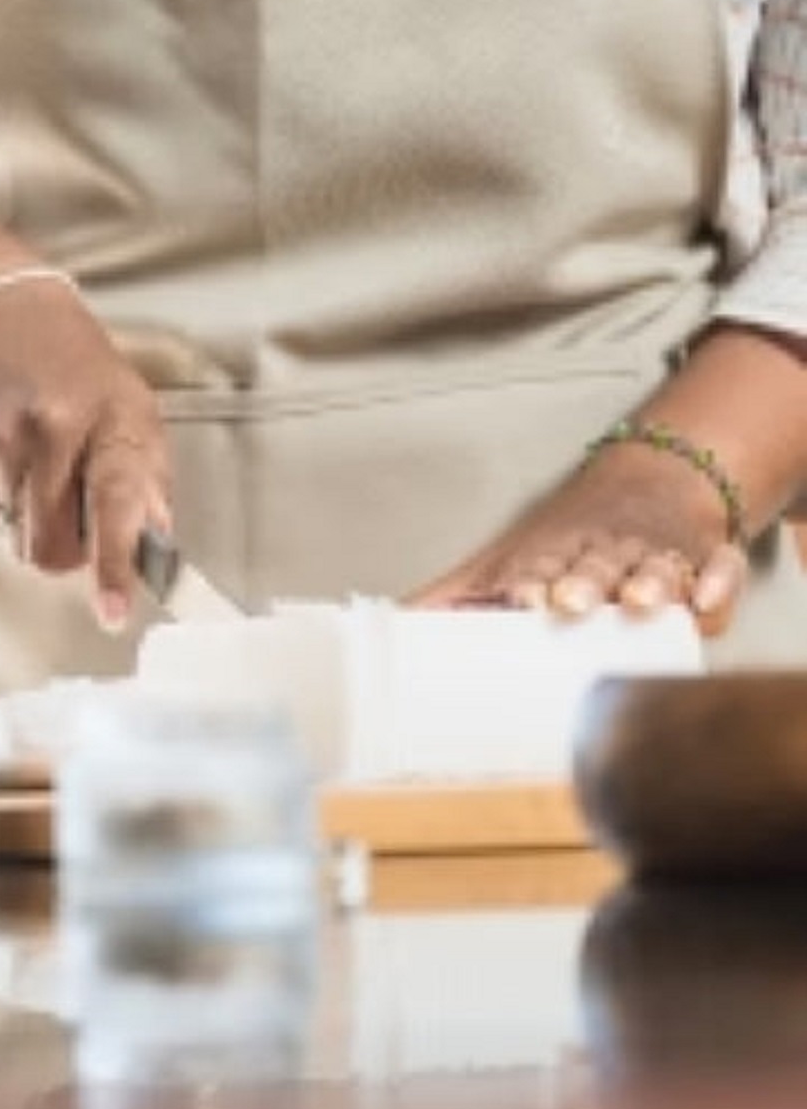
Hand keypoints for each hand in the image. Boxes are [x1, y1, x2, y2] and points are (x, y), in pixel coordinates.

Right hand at [0, 276, 172, 628]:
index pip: (115, 504)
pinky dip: (6, 510)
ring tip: (42, 473)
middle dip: (69, 551)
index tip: (112, 613)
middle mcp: (49, 431)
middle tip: (77, 511)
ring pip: (17, 542)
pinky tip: (12, 463)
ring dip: (35, 528)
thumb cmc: (81, 374)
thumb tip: (154, 559)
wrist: (2, 318)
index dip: (113, 564)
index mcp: (107, 421)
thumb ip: (147, 488)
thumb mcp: (134, 414)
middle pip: (51, 547)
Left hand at [410, 441, 747, 634]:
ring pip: (652, 565)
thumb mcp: (501, 559)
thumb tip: (389, 626)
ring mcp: (655, 553)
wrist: (648, 481)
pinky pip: (718, 569)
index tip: (518, 599)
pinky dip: (717, 583)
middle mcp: (601, 551)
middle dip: (581, 581)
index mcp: (550, 552)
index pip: (536, 565)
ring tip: (641, 601)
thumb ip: (450, 596)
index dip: (527, 581)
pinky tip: (705, 602)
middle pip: (591, 564)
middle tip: (570, 602)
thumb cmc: (559, 542)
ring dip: (647, 580)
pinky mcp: (705, 559)